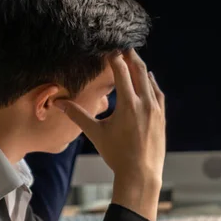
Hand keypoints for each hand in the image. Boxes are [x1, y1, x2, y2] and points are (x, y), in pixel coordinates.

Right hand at [57, 50, 165, 220]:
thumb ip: (78, 115)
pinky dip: (152, 84)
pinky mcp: (162, 117)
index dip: (114, 58)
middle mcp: (145, 103)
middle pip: (139, 71)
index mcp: (128, 104)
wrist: (141, 173)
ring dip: (142, 69)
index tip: (109, 49)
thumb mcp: (96, 133)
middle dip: (131, 57)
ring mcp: (156, 110)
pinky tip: (148, 80)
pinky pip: (158, 94)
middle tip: (124, 46)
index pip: (121, 71)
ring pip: (150, 82)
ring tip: (134, 60)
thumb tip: (59, 103)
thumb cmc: (117, 154)